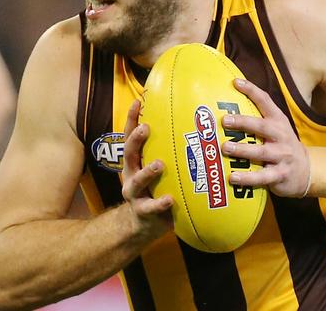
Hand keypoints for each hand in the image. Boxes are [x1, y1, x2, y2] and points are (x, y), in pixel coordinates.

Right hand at [121, 100, 173, 239]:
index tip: (139, 101)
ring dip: (147, 172)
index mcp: (136, 160)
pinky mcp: (143, 212)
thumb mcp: (162, 167)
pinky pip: (151, 208)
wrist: (144, 224)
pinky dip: (160, 203)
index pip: (130, 136)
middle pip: (129, 153)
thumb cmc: (158, 188)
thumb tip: (195, 123)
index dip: (132, 119)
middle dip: (135, 140)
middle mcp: (131, 173)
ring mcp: (135, 194)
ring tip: (159, 164)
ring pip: (137, 180)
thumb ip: (170, 150)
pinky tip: (170, 199)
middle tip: (146, 128)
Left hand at [222, 78, 310, 197]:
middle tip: (225, 120)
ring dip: (242, 150)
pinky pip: (262, 177)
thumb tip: (227, 109)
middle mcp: (281, 136)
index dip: (251, 91)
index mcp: (278, 121)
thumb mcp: (276, 129)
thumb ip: (257, 120)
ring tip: (225, 147)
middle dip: (243, 122)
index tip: (236, 82)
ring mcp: (282, 156)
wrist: (307, 171)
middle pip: (262, 127)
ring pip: (261, 152)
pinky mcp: (280, 175)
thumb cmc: (282, 146)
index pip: (265, 102)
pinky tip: (233, 177)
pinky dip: (247, 178)